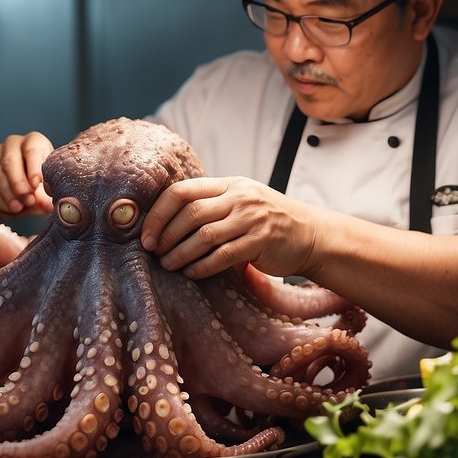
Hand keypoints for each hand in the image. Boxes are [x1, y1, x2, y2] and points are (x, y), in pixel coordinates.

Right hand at [0, 132, 54, 217]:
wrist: (30, 194)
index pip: (32, 150)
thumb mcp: (50, 189)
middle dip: (17, 184)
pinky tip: (7, 212)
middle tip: (27, 201)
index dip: (33, 168)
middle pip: (8, 162)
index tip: (36, 185)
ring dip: (4, 196)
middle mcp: (10, 146)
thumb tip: (47, 206)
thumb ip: (48, 195)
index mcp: (33, 141)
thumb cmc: (44, 187)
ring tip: (18, 209)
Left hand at [140, 177, 319, 279]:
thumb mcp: (241, 202)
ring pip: (204, 236)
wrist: (311, 235)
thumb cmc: (268, 221)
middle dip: (166, 234)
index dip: (159, 213)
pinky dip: (202, 267)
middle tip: (154, 252)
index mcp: (229, 184)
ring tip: (169, 265)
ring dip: (181, 253)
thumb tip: (165, 224)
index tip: (147, 234)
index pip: (182, 191)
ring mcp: (252, 218)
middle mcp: (239, 197)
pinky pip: (223, 256)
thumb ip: (211, 206)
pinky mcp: (261, 241)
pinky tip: (192, 273)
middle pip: (190, 212)